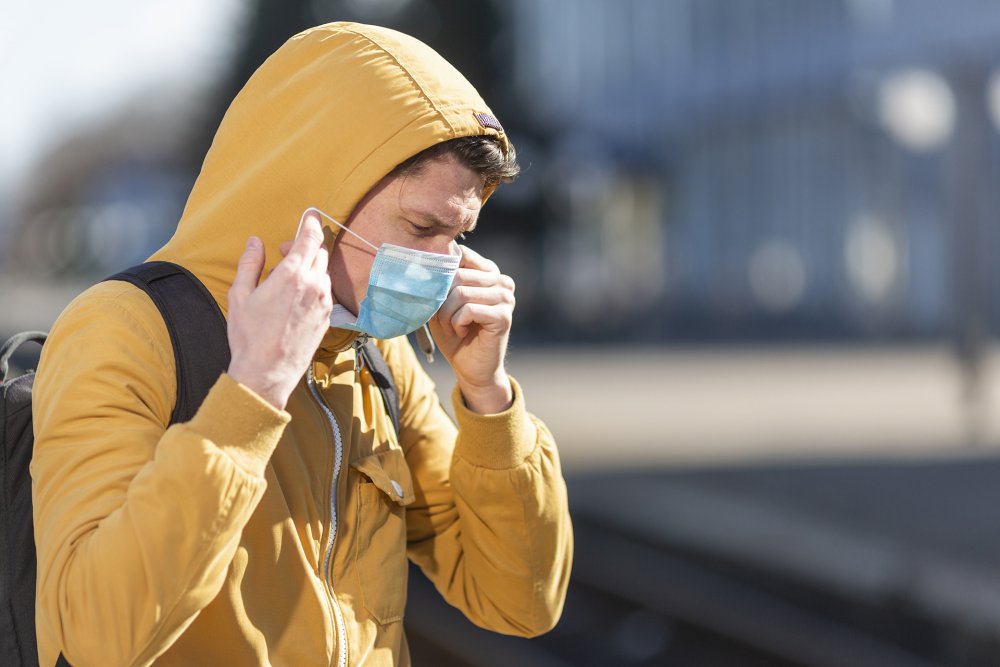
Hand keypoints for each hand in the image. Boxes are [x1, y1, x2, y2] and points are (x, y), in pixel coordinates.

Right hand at [226, 211, 332, 408]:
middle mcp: (313, 286)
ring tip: (287, 281)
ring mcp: (323, 303)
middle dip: (304, 246)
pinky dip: (314, 287)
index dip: (311, 221)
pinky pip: (325, 293)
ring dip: (309, 268)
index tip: (311, 212)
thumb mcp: (240, 295)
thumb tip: (255, 242)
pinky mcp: (327, 319)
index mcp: (292, 275)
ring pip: (323, 273)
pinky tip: (295, 299)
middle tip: (283, 253)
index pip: (310, 237)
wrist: (267, 373)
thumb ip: (250, 263)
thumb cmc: (249, 336)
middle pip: (319, 252)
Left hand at [429, 245, 514, 413]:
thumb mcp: (443, 302)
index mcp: (489, 272)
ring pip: (461, 293)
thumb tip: (424, 262)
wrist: (470, 369)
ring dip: (447, 314)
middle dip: (441, 299)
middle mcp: (502, 281)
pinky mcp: (503, 316)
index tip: (433, 294)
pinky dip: (456, 323)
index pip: (462, 254)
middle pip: (458, 274)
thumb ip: (441, 281)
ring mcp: (506, 298)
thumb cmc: (455, 334)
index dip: (441, 273)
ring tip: (450, 327)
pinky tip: (460, 332)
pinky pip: (469, 310)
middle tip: (440, 318)